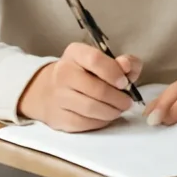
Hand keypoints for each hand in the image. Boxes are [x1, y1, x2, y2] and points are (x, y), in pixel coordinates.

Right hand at [18, 43, 142, 131]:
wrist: (49, 90)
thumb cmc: (86, 73)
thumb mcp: (104, 60)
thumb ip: (124, 62)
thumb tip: (127, 66)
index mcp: (76, 53)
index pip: (95, 59)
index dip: (113, 72)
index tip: (125, 82)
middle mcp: (63, 72)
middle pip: (96, 88)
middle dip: (118, 98)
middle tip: (127, 101)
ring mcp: (58, 96)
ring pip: (91, 108)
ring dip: (112, 111)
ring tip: (119, 109)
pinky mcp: (58, 117)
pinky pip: (84, 123)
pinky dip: (100, 121)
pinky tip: (105, 116)